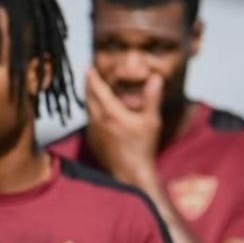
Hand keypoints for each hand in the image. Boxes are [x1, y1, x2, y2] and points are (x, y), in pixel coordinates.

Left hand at [84, 66, 161, 185]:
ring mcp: (93, 133)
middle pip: (88, 97)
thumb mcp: (151, 121)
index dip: (92, 77)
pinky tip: (97, 113)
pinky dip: (91, 112)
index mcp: (111, 113)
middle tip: (89, 75)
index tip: (89, 68)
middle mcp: (98, 121)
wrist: (130, 174)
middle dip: (88, 85)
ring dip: (89, 98)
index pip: (97, 89)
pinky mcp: (93, 142)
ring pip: (87, 110)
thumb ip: (152, 97)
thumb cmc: (143, 148)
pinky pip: (89, 122)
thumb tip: (156, 77)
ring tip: (92, 91)